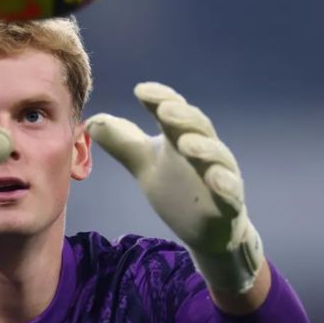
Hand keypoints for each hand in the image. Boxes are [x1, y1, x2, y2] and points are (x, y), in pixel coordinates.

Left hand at [86, 82, 263, 293]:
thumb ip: (123, 144)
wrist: (206, 231)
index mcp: (181, 138)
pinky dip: (226, 185)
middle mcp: (204, 151)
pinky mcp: (230, 205)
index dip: (161, 99)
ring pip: (217, 156)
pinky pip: (231, 192)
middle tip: (164, 110)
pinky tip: (216, 179)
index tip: (141, 90)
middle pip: (198, 127)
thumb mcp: (145, 165)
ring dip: (204, 148)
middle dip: (182, 117)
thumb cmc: (178, 190)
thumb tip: (92, 121)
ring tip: (185, 143)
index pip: (173, 111)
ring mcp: (220, 176)